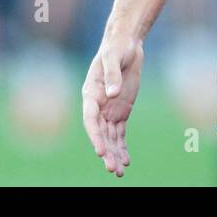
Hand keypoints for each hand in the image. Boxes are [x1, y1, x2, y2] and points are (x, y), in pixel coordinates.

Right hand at [82, 27, 143, 176]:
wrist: (126, 45)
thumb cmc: (116, 49)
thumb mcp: (113, 57)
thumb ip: (112, 75)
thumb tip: (112, 94)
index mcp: (90, 94)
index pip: (90, 119)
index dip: (94, 136)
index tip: (101, 150)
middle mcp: (97, 106)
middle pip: (99, 133)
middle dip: (106, 152)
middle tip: (112, 168)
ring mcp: (108, 110)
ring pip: (109, 137)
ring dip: (113, 154)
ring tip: (119, 172)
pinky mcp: (120, 111)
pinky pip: (119, 133)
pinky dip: (122, 146)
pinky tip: (126, 160)